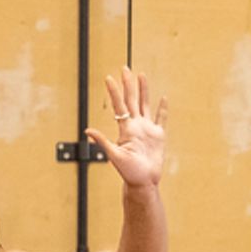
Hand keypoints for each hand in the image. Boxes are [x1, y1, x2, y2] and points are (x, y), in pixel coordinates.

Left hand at [85, 66, 166, 188]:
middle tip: (125, 68)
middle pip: (131, 100)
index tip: (108, 78)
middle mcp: (135, 126)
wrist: (143, 183)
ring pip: (145, 105)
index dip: (114, 92)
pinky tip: (163, 98)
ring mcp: (147, 130)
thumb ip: (102, 142)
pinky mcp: (158, 136)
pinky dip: (162, 108)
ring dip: (143, 90)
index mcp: (125, 129)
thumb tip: (87, 131)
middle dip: (128, 84)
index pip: (119, 106)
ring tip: (141, 75)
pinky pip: (161, 119)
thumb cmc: (129, 173)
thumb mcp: (114, 156)